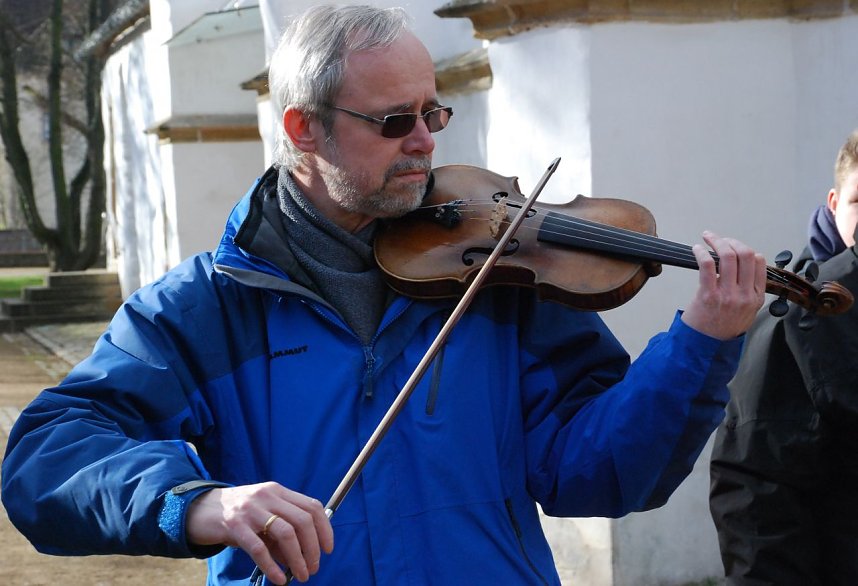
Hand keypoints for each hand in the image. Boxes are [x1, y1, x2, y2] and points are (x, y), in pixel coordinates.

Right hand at [186, 482, 333, 583]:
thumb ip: (282, 535)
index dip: (324, 529)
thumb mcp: (263, 518)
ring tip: (301, 575)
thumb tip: (301, 558)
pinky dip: (272, 566)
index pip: (311, 507)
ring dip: (297, 558)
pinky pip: (259, 548)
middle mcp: (267, 496)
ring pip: (285, 534)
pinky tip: (278, 578)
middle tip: (314, 567)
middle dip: (312, 548)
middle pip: (302, 521)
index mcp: (278, 491)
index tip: (328, 549)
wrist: (200, 509)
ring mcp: (251, 509)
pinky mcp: (234, 525)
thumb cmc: (238, 516)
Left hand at [681, 231, 765, 339]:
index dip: (745, 248)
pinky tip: (697, 249)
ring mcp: (728, 295)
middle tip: (720, 239)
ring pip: (728, 256)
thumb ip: (748, 290)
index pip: (759, 262)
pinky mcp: (709, 295)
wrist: (706, 345)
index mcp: (757, 296)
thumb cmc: (723, 327)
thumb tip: (742, 265)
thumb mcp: (747, 311)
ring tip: (708, 237)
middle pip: (745, 254)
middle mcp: (745, 294)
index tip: (733, 245)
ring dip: (717, 241)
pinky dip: (701, 252)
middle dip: (731, 241)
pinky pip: (708, 265)